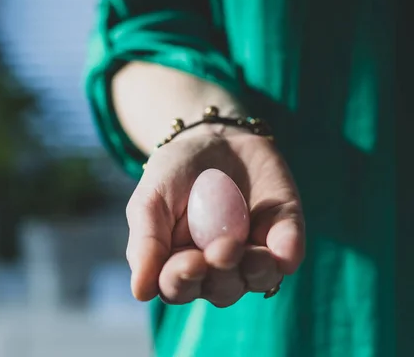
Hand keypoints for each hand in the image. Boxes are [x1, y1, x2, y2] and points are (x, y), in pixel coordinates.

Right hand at [126, 125, 304, 306]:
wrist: (214, 138)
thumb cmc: (173, 173)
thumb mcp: (150, 199)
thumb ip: (145, 242)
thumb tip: (140, 291)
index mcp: (178, 265)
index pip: (178, 288)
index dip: (184, 282)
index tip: (190, 262)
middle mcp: (217, 269)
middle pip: (221, 290)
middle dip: (222, 274)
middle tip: (222, 247)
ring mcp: (253, 254)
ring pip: (258, 279)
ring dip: (256, 271)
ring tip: (250, 251)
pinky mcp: (283, 235)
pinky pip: (289, 254)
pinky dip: (286, 253)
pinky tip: (282, 246)